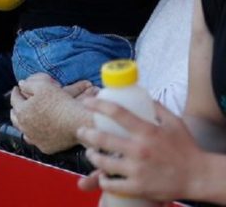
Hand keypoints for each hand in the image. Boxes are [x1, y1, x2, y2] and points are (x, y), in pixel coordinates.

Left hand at [9, 73, 93, 153]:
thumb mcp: (44, 86)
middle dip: (16, 107)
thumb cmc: (61, 103)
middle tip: (20, 102)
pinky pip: (35, 140)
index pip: (14, 99)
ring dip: (23, 121)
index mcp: (22, 110)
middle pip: (15, 116)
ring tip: (27, 116)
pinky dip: (34, 134)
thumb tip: (20, 84)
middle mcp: (24, 126)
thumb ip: (28, 84)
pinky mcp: (44, 147)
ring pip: (23, 129)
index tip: (17, 89)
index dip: (16, 92)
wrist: (79, 123)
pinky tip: (36, 130)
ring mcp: (34, 138)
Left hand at [77, 98, 203, 200]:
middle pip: (101, 138)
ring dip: (91, 156)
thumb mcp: (174, 122)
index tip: (86, 102)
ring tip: (90, 152)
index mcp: (147, 132)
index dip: (98, 105)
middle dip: (85, 133)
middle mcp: (139, 150)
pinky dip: (103, 180)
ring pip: (101, 162)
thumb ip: (157, 107)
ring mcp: (137, 170)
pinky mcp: (137, 187)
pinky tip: (102, 176)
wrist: (199, 177)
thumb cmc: (186, 148)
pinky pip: (111, 183)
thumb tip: (143, 95)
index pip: (117, 113)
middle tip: (81, 131)